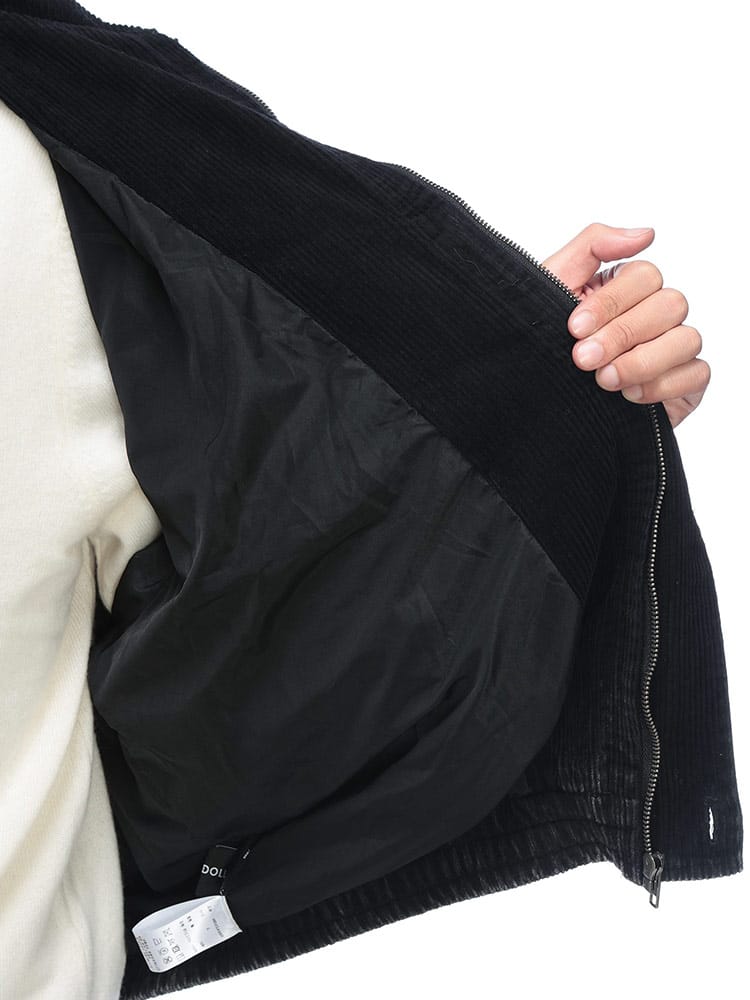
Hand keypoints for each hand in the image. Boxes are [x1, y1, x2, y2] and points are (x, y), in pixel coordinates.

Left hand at [541, 222, 709, 428]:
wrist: (532, 402)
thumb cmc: (540, 344)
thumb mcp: (551, 287)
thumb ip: (592, 246)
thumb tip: (646, 234)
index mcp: (625, 288)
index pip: (644, 276)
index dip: (611, 302)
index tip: (575, 328)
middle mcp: (654, 315)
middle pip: (670, 305)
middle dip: (623, 334)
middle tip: (583, 359)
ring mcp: (672, 349)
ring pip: (687, 338)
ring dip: (643, 361)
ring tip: (604, 380)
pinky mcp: (683, 384)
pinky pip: (697, 374)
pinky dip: (663, 385)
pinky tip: (629, 396)